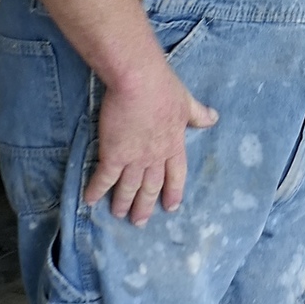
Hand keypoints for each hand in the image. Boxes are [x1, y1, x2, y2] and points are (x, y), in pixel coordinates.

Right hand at [85, 49, 217, 222]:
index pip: (176, 175)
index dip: (174, 192)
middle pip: (151, 187)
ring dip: (123, 203)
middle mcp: (155, 157)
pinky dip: (97, 190)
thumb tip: (214, 118)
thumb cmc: (164, 87)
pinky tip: (90, 200)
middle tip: (140, 222)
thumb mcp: (186, 101)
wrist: (139, 81)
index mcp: (174, 145)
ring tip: (118, 214)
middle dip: (145, 206)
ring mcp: (134, 158)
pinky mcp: (114, 154)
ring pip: (129, 187)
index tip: (171, 207)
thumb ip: (198, 114)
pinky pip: (104, 178)